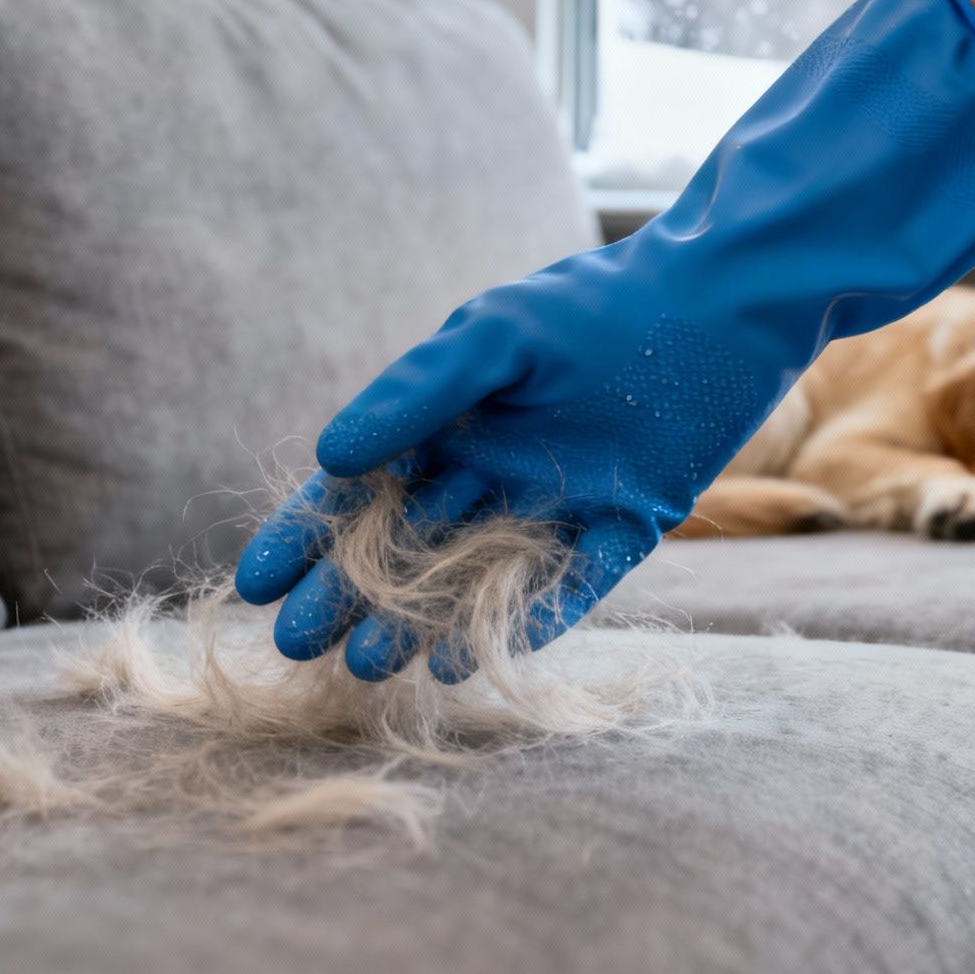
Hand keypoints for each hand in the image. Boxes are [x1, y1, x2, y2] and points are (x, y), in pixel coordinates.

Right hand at [237, 0, 974, 681]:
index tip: (254, 583)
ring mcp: (553, 508)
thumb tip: (326, 457)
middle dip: (348, 596)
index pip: (359, 491)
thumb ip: (413, 392)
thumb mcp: (491, 338)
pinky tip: (468, 662)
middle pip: (404, 549)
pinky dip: (519, 624)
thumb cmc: (594, 308)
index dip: (304, 537)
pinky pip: (564, 591)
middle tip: (300, 648)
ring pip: (470, 581)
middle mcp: (492, 472)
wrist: (720, 307)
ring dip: (418, 624)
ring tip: (370, 667)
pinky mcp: (621, 533)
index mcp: (448, 424)